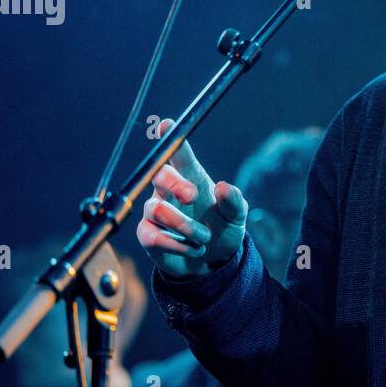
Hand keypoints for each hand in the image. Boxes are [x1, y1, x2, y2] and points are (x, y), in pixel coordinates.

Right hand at [135, 118, 247, 279]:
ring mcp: (156, 212)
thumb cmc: (222, 228)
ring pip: (158, 209)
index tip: (166, 125)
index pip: (178, 153)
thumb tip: (225, 187)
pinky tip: (192, 249)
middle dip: (175, 182)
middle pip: (159, 174)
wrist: (214, 261)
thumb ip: (234, 201)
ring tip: (204, 238)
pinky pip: (152, 235)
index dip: (171, 138)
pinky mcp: (148, 235)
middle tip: (193, 196)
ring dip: (186, 226)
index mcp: (191, 177)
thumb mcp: (237, 216)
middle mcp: (169, 191)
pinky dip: (176, 244)